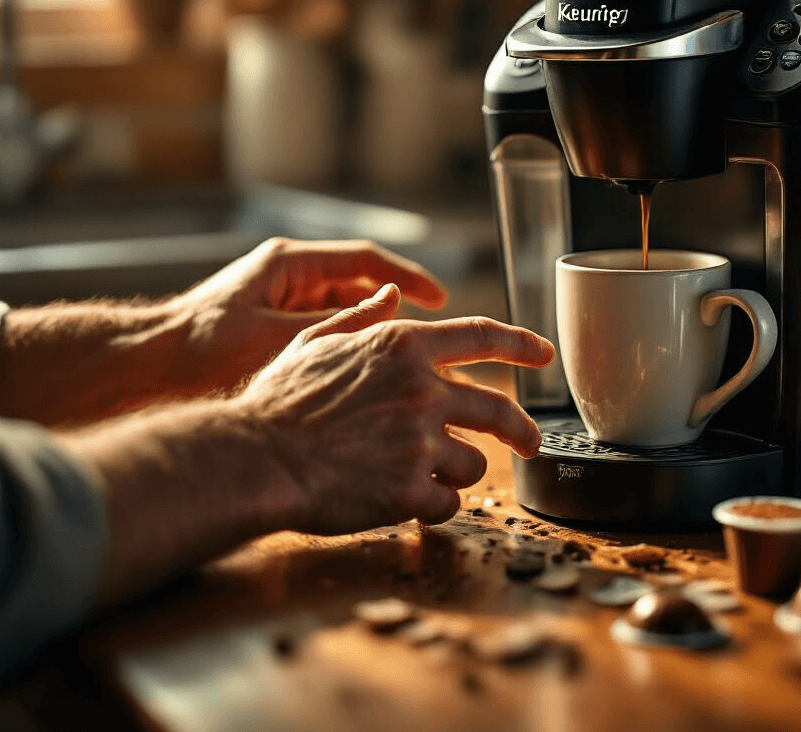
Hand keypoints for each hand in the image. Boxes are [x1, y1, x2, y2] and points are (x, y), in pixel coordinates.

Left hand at [170, 237, 447, 394]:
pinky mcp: (271, 326)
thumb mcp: (277, 336)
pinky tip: (360, 375)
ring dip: (367, 332)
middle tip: (425, 338)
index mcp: (289, 264)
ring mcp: (279, 300)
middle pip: (357, 284)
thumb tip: (392, 305)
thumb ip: (337, 321)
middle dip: (392, 309)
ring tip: (398, 362)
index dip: (407, 278)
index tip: (439, 299)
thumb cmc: (202, 350)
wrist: (145, 369)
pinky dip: (343, 347)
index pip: (365, 261)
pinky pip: (321, 331)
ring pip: (341, 311)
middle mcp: (287, 275)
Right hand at [231, 283, 553, 532]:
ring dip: (457, 471)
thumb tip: (391, 295)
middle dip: (522, 430)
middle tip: (530, 443)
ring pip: (474, 463)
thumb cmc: (278, 399)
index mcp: (404, 346)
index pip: (483, 336)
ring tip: (423, 475)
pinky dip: (435, 505)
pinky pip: (448, 502)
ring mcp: (420, 441)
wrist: (256, 457)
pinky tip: (409, 502)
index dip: (522, 343)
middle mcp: (422, 389)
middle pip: (499, 410)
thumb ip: (362, 317)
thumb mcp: (316, 341)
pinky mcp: (411, 489)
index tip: (544, 352)